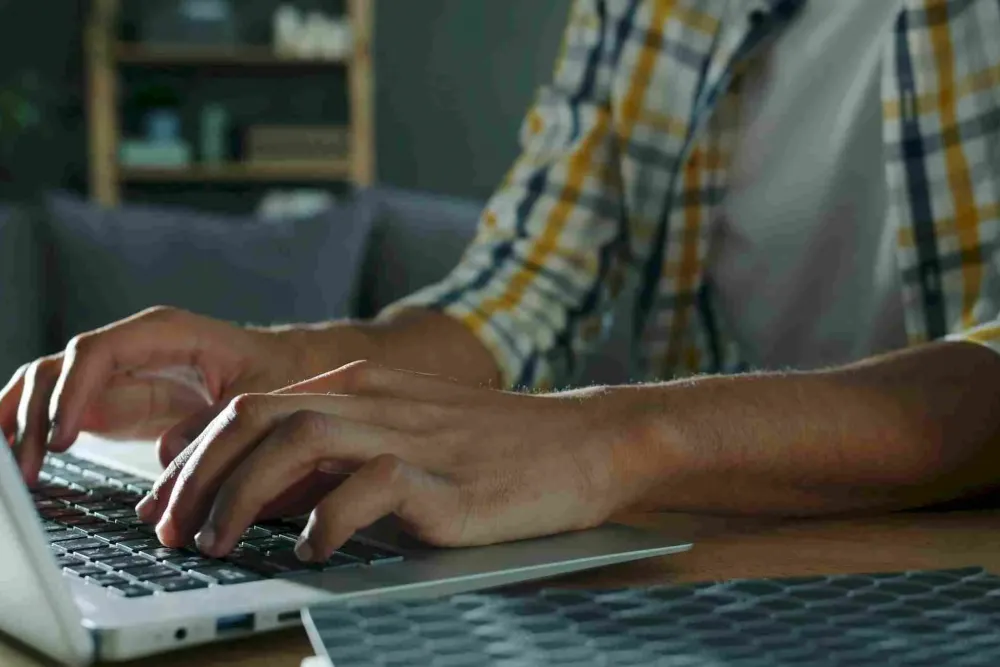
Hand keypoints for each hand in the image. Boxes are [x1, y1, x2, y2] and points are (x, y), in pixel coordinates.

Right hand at [0, 306, 373, 483]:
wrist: (290, 369)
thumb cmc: (277, 373)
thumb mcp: (258, 396)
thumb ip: (215, 421)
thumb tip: (166, 456)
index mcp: (164, 332)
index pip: (96, 352)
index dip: (71, 393)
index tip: (60, 439)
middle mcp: (131, 345)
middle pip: (58, 368)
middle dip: (32, 414)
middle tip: (27, 470)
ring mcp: (117, 372)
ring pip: (46, 385)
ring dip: (21, 423)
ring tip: (17, 475)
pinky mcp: (113, 400)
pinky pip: (58, 408)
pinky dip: (32, 430)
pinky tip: (21, 463)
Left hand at [138, 361, 640, 560]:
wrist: (585, 441)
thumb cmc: (496, 449)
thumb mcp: (403, 440)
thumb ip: (336, 460)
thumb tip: (264, 499)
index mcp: (361, 386)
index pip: (251, 409)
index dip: (195, 459)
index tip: (168, 507)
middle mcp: (376, 400)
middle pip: (256, 418)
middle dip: (198, 475)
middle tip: (172, 531)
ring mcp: (410, 434)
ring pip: (296, 439)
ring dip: (242, 494)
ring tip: (219, 545)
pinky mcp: (445, 478)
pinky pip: (368, 486)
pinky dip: (327, 519)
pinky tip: (313, 551)